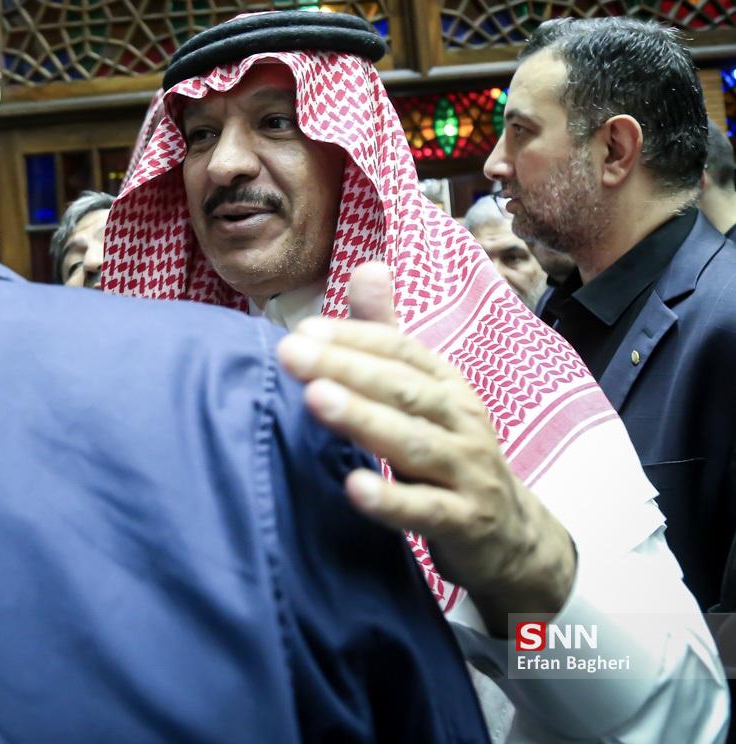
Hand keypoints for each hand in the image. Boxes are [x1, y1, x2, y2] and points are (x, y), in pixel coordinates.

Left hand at [275, 262, 575, 635]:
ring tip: (316, 400)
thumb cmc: (446, 448)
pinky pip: (427, 510)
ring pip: (415, 442)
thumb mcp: (421, 392)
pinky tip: (353, 488)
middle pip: (403, 389)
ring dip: (364, 419)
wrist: (509, 533)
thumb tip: (368, 265)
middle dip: (346, 368)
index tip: (302, 330)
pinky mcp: (465, 521)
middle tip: (290, 354)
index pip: (401, 350)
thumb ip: (386, 334)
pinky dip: (391, 501)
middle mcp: (461, 420)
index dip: (355, 336)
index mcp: (446, 384)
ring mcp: (467, 471)